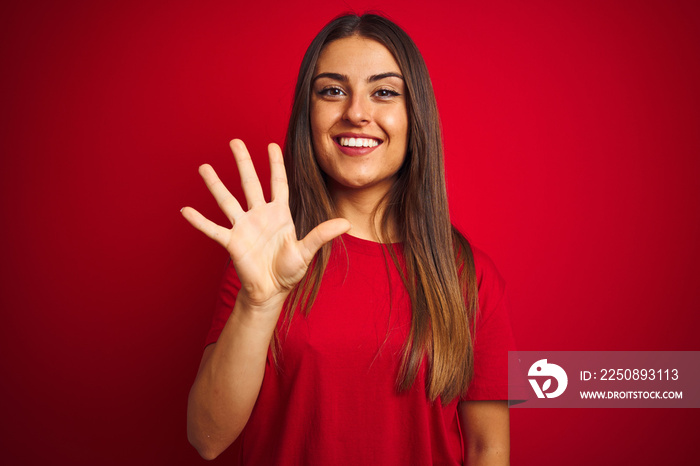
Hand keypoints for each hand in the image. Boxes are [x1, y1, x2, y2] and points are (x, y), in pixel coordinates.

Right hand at [181, 139, 349, 309]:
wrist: (271, 291)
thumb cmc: (289, 271)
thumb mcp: (307, 251)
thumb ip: (322, 234)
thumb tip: (346, 223)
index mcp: (279, 214)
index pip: (278, 183)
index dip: (275, 164)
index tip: (271, 145)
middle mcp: (259, 215)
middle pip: (250, 183)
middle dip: (243, 162)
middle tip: (234, 141)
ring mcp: (244, 227)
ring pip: (227, 201)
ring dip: (215, 184)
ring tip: (204, 167)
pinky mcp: (232, 242)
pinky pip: (213, 229)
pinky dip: (199, 221)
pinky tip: (185, 210)